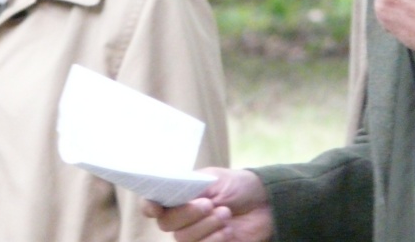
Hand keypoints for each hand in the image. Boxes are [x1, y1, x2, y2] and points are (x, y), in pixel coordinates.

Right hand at [142, 168, 273, 241]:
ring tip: (226, 214)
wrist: (265, 204)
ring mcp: (195, 235)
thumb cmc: (239, 186)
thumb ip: (192, 185)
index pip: (153, 204)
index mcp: (180, 197)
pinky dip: (215, 240)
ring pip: (184, 239)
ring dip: (207, 226)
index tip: (156, 208)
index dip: (149, 206)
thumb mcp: (215, 179)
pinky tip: (228, 231)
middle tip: (211, 204)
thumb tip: (171, 188)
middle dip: (189, 214)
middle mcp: (182, 218)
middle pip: (167, 224)